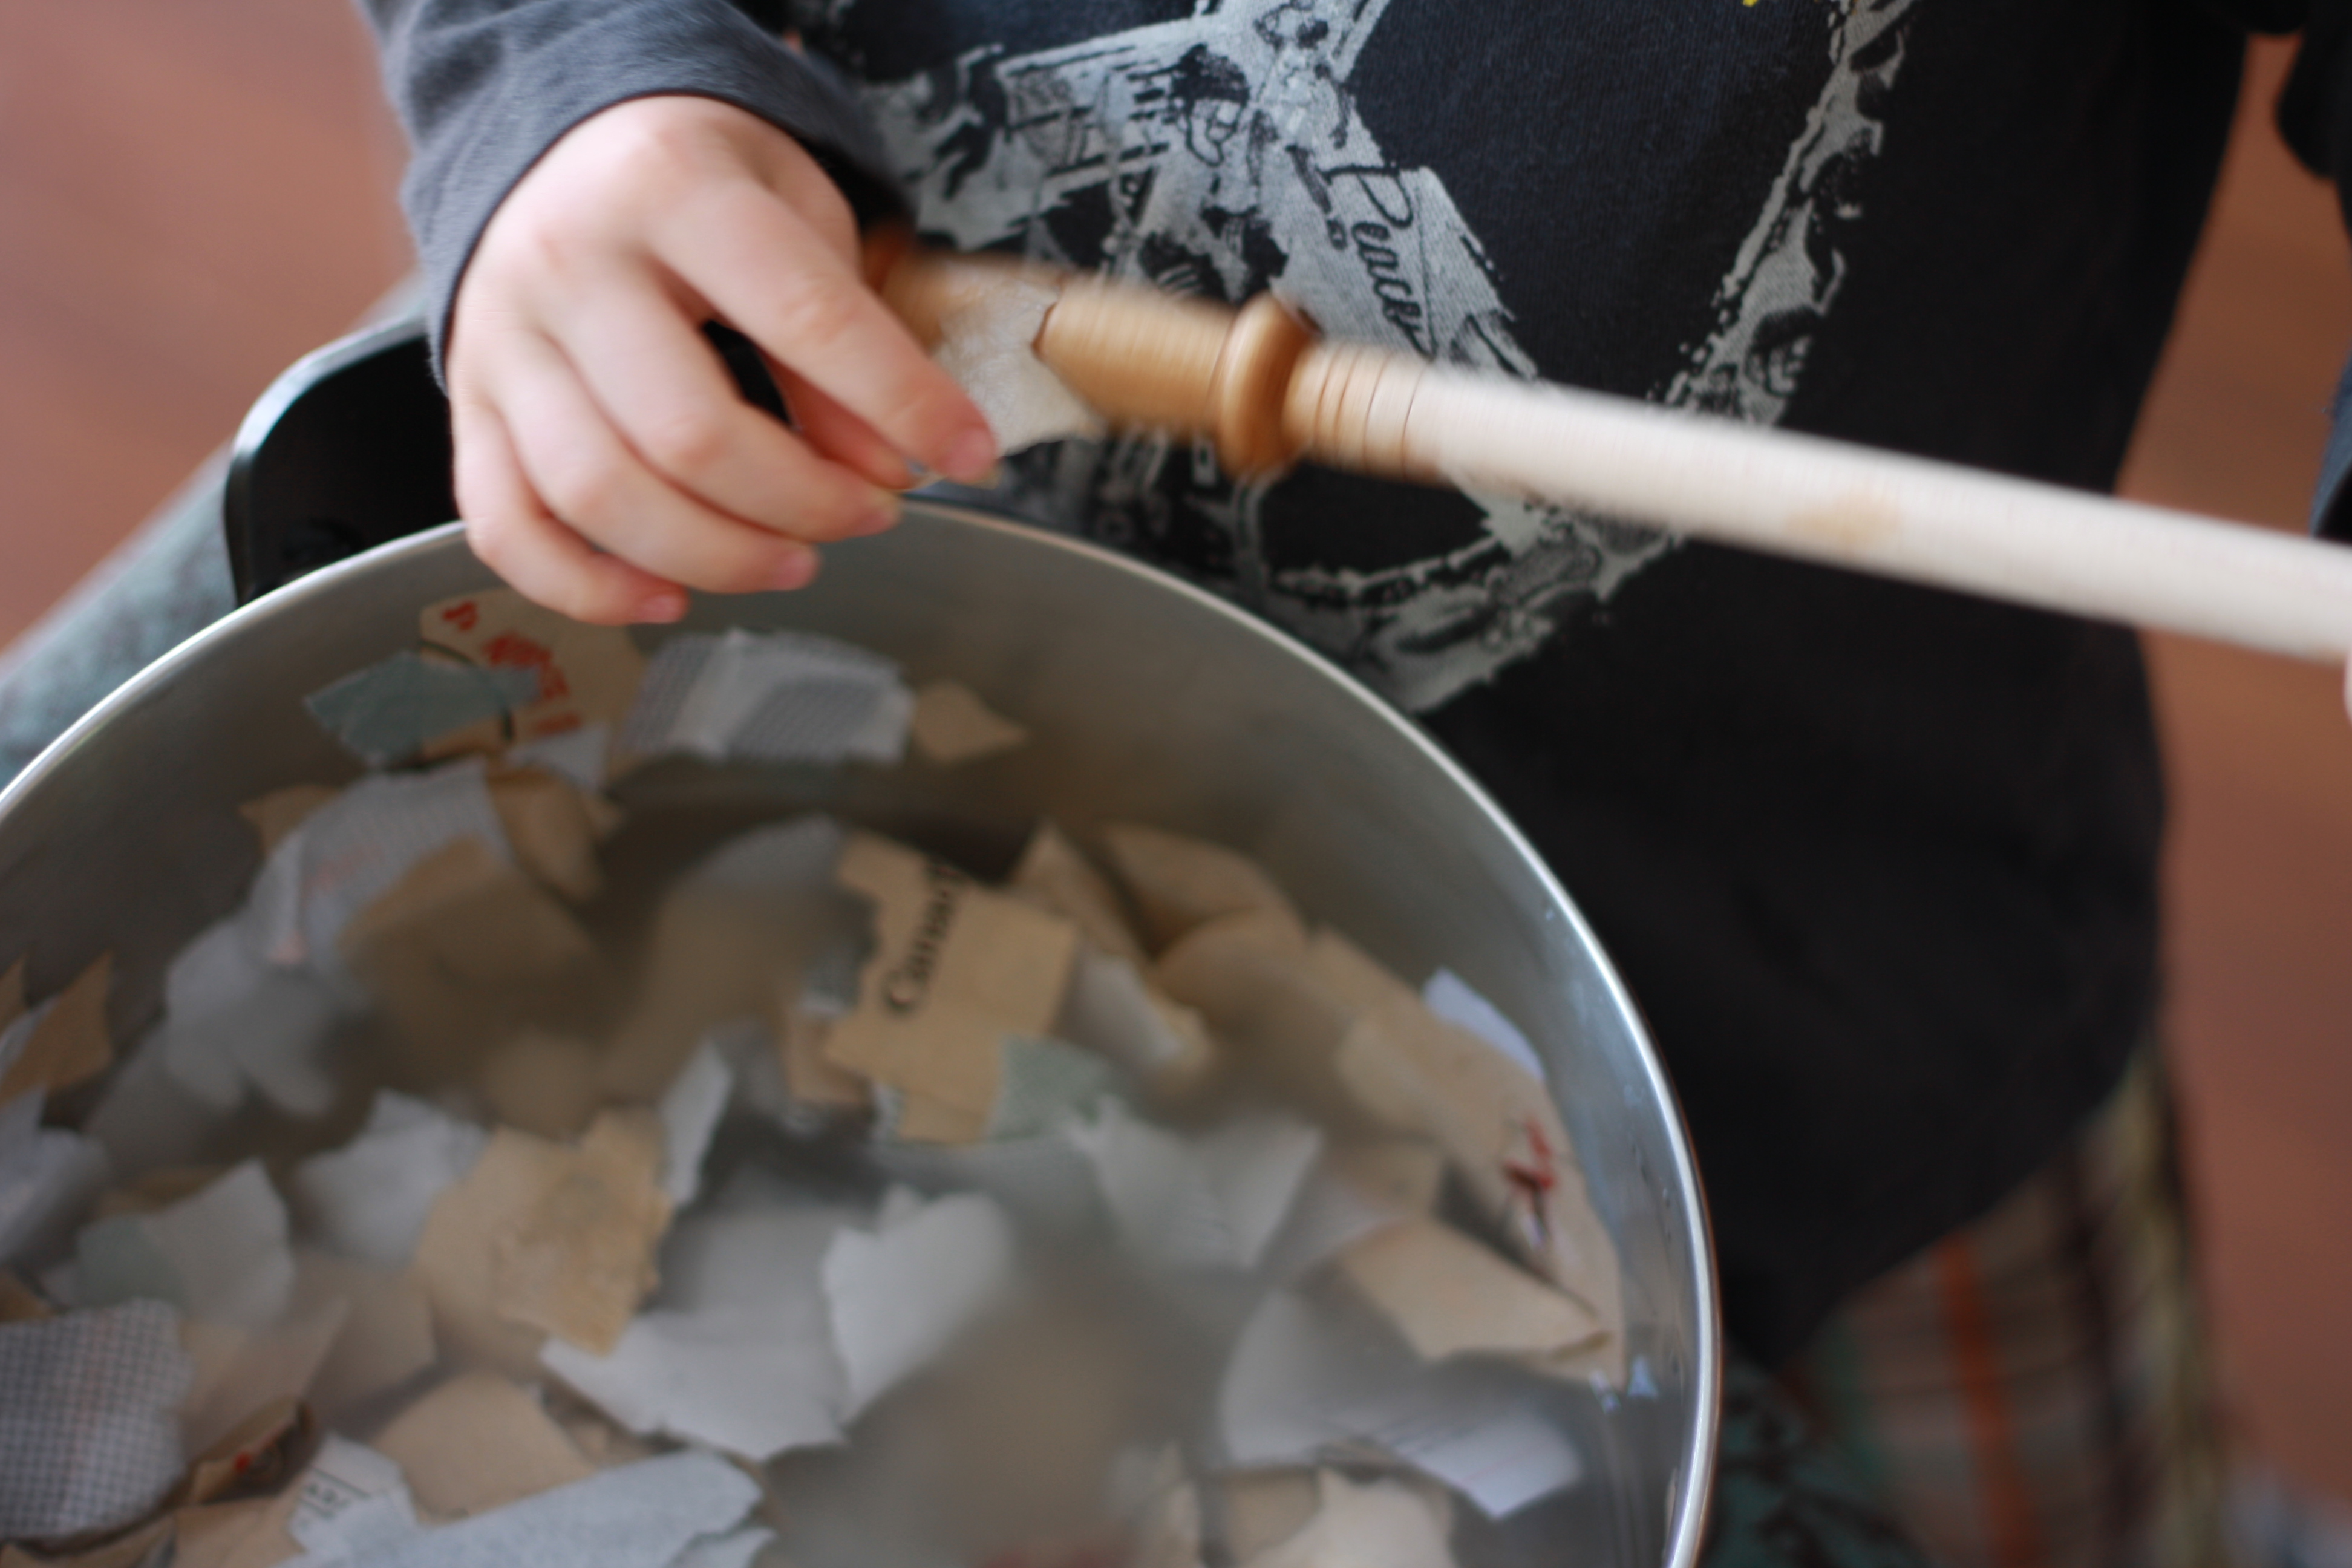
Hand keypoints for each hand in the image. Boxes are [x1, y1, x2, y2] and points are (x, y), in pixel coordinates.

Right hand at [446, 95, 996, 622]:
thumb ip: (845, 339)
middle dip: (803, 503)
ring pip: (598, 494)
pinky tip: (668, 595)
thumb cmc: (701, 183)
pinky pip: (507, 526)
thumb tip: (885, 467)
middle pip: (688, 435)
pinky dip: (585, 586)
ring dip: (715, 556)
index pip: (805, 319)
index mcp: (672, 190)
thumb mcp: (799, 219)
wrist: (569, 140)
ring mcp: (502, 338)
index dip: (902, 403)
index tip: (970, 454)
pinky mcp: (469, 403)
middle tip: (871, 515)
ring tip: (794, 558)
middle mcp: (569, 262)